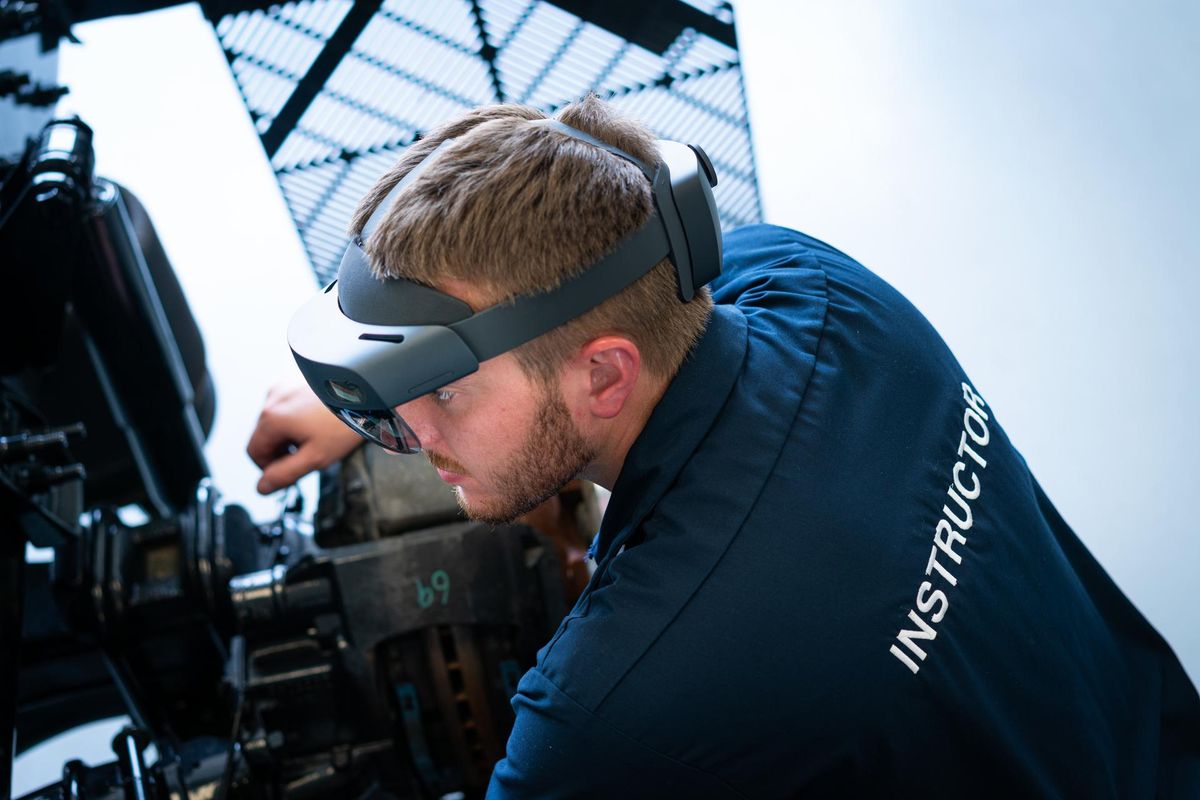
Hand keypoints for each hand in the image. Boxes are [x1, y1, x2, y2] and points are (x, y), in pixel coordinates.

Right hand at [246, 382, 361, 493]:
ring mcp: (286, 385)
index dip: (270, 467)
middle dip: (283, 449)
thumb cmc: (345, 422)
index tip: (291, 470)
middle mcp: (274, 397)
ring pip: (277, 420)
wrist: (369, 390)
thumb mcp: (315, 457)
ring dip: (291, 433)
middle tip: (310, 454)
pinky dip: (298, 417)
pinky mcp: (299, 379)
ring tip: (319, 436)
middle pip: (265, 435)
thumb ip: (285, 474)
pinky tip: (321, 420)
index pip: (254, 452)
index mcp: (271, 417)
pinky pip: (289, 405)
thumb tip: (262, 487)